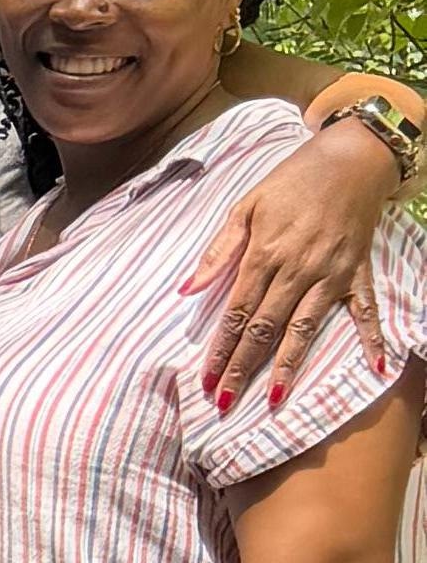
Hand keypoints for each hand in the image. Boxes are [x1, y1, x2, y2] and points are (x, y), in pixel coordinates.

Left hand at [187, 129, 393, 410]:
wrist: (350, 158)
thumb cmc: (292, 181)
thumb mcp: (245, 206)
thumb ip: (218, 251)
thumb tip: (187, 290)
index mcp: (264, 254)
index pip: (237, 312)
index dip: (220, 349)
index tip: (206, 380)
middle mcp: (297, 269)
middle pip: (266, 328)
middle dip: (244, 367)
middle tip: (226, 404)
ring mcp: (331, 273)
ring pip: (306, 327)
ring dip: (290, 365)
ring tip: (274, 399)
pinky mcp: (359, 271)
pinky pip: (365, 310)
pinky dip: (372, 337)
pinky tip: (376, 367)